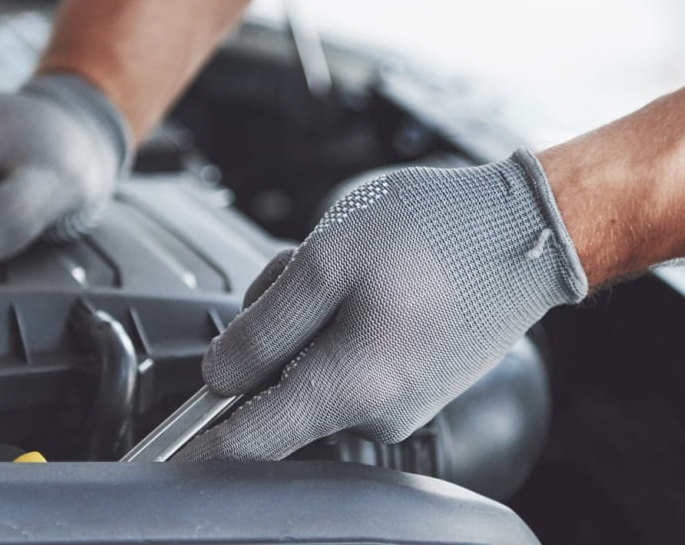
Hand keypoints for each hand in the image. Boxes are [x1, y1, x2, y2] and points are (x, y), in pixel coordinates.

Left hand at [175, 150, 587, 460]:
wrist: (528, 230)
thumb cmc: (437, 236)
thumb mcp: (324, 262)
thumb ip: (260, 329)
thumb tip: (218, 376)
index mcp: (346, 392)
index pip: (246, 446)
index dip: (194, 447)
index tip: (157, 454)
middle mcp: (375, 416)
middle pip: (277, 394)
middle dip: (271, 334)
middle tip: (306, 269)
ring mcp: (401, 404)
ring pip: (313, 370)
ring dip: (311, 319)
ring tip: (358, 267)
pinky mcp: (418, 384)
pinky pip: (352, 362)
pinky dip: (347, 322)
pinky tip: (380, 281)